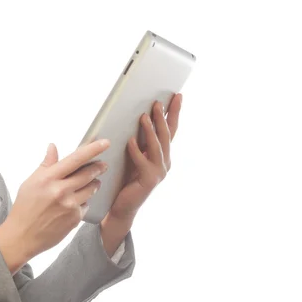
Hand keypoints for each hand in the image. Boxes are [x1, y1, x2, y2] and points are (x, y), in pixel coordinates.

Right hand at [0, 139, 109, 273]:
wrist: (22, 236)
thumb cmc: (25, 207)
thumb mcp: (31, 182)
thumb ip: (46, 164)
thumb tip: (53, 147)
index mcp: (48, 178)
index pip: (75, 159)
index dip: (93, 149)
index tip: (105, 142)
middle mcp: (61, 191)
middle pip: (88, 174)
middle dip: (98, 167)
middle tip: (103, 164)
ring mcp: (69, 206)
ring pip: (91, 189)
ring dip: (94, 183)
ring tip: (92, 182)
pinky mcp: (75, 219)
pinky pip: (86, 204)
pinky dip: (83, 201)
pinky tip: (76, 201)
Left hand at [104, 93, 182, 226]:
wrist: (123, 205)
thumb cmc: (127, 177)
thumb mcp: (135, 155)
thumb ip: (140, 140)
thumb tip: (139, 116)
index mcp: (163, 154)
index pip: (171, 129)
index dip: (174, 112)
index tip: (177, 95)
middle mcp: (165, 162)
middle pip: (166, 135)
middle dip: (163, 117)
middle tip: (158, 102)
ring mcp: (159, 172)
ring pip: (157, 146)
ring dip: (151, 130)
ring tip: (144, 116)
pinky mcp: (148, 181)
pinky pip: (142, 162)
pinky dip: (136, 151)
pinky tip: (130, 141)